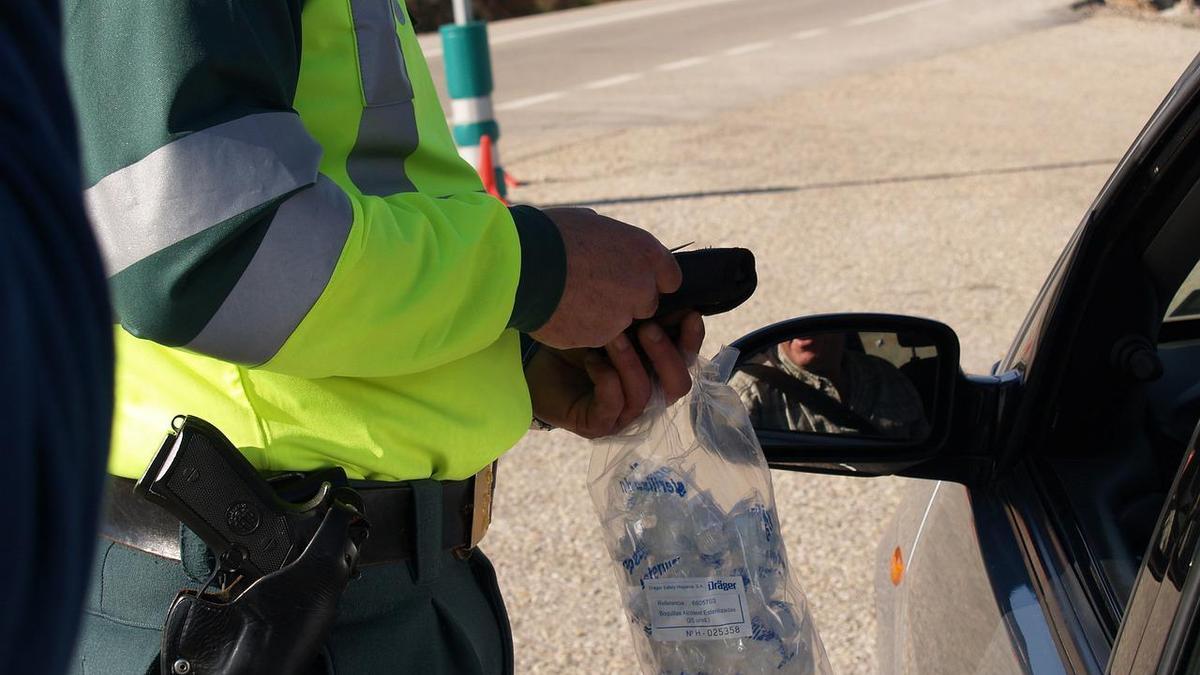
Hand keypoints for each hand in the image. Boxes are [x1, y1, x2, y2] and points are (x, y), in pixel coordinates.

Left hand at [526, 312, 704, 438]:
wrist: (534, 362)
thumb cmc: (577, 340)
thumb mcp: (614, 322)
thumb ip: (643, 314)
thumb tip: (669, 289)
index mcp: (655, 371)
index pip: (687, 361)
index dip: (693, 340)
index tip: (689, 314)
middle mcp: (646, 396)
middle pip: (678, 386)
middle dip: (667, 355)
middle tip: (647, 326)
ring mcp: (622, 415)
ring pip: (643, 395)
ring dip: (630, 362)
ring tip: (612, 336)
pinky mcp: (597, 424)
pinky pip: (613, 404)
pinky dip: (606, 378)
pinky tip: (591, 359)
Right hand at [531, 207, 681, 349]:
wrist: (521, 266)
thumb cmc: (551, 235)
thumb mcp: (591, 223)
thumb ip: (613, 242)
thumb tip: (609, 245)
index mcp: (645, 252)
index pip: (669, 277)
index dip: (649, 278)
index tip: (631, 278)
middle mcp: (642, 286)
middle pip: (645, 304)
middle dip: (625, 300)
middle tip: (593, 289)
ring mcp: (622, 315)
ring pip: (618, 322)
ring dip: (601, 315)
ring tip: (570, 298)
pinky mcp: (599, 337)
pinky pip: (595, 335)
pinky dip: (581, 328)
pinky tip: (560, 311)